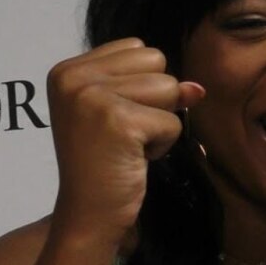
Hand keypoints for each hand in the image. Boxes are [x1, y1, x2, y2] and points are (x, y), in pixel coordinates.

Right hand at [44, 38, 205, 244]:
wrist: (88, 216)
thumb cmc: (104, 164)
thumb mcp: (124, 113)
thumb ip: (154, 87)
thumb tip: (197, 88)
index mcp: (68, 70)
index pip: (139, 48)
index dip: (141, 87)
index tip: (115, 120)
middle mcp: (73, 78)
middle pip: (156, 62)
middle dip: (154, 101)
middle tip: (125, 134)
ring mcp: (92, 97)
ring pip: (169, 87)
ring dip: (160, 122)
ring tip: (129, 146)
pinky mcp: (118, 121)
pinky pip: (173, 120)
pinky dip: (163, 145)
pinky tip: (134, 159)